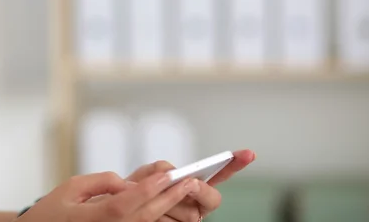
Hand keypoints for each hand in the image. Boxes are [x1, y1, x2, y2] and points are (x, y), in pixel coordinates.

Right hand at [17, 171, 200, 221]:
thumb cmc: (51, 211)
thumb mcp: (70, 188)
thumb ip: (100, 182)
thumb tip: (126, 182)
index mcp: (90, 217)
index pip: (124, 203)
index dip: (147, 190)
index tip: (167, 175)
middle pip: (142, 217)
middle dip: (167, 199)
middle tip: (188, 182)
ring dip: (167, 209)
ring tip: (184, 192)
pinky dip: (155, 218)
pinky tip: (168, 206)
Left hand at [125, 149, 256, 220]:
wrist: (120, 210)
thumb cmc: (135, 190)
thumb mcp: (145, 174)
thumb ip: (159, 170)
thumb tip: (171, 174)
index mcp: (193, 185)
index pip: (219, 175)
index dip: (234, 164)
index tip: (248, 153)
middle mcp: (196, 204)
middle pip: (212, 198)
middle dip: (199, 190)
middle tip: (188, 184)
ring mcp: (188, 219)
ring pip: (191, 213)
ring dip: (170, 206)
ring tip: (151, 205)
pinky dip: (163, 218)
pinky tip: (155, 215)